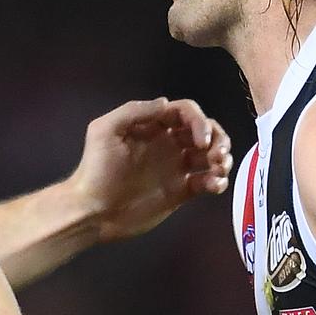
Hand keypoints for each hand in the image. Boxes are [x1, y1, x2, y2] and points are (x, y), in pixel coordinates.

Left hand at [67, 97, 232, 242]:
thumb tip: (166, 103)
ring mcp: (176, 168)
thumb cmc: (96, 169)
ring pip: (210, 156)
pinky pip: (206, 181)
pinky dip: (218, 182)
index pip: (185, 113)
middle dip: (217, 139)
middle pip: (204, 132)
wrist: (93, 211)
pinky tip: (214, 185)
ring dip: (222, 158)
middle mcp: (168, 144)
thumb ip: (135, 111)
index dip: (199, 121)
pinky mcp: (181, 191)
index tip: (202, 140)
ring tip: (219, 169)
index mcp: (153, 127)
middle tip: (217, 155)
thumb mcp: (105, 130)